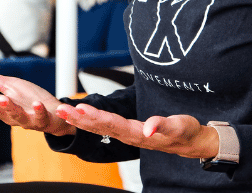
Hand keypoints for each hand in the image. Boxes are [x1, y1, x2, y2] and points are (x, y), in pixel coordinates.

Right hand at [0, 70, 72, 136]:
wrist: (56, 114)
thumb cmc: (31, 100)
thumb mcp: (11, 86)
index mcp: (0, 105)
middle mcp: (9, 114)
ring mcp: (25, 118)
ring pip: (14, 114)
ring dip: (8, 107)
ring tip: (3, 98)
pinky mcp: (42, 120)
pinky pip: (40, 116)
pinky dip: (38, 111)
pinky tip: (37, 103)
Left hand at [56, 104, 218, 158]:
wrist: (189, 142)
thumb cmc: (184, 133)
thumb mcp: (178, 127)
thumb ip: (163, 125)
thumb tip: (149, 127)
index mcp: (137, 134)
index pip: (111, 124)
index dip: (95, 116)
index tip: (79, 108)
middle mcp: (129, 135)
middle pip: (100, 126)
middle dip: (79, 118)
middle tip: (62, 109)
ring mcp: (128, 134)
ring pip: (100, 126)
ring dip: (82, 119)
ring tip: (65, 112)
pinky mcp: (129, 131)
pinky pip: (107, 125)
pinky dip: (92, 120)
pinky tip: (82, 116)